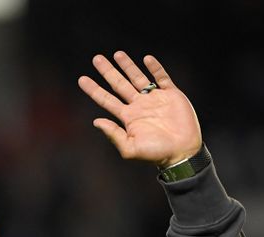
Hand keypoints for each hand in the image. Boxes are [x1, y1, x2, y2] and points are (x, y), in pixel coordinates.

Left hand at [78, 52, 201, 167]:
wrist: (182, 152)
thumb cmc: (156, 154)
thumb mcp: (130, 148)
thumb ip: (113, 134)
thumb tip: (96, 121)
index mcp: (128, 118)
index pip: (106, 100)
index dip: (94, 90)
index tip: (81, 79)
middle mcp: (139, 106)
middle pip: (119, 84)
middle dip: (108, 71)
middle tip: (96, 58)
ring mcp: (155, 99)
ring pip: (138, 78)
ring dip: (128, 66)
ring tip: (117, 54)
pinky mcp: (171, 95)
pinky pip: (162, 78)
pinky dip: (155, 68)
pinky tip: (147, 59)